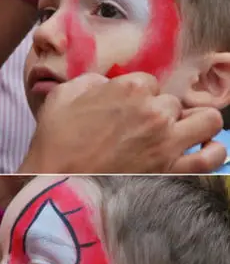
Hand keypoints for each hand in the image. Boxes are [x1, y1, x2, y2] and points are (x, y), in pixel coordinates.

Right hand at [20, 73, 224, 173]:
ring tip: (178, 133)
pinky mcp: (172, 171)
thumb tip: (106, 85)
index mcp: (131, 88)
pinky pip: (211, 158)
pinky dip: (211, 151)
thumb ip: (92, 82)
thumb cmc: (54, 140)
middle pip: (172, 103)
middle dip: (157, 113)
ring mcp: (167, 143)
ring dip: (194, 123)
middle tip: (138, 129)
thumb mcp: (63, 95)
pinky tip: (197, 150)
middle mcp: (155, 112)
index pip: (149, 83)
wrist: (52, 181)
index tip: (124, 111)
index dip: (136, 97)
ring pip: (207, 121)